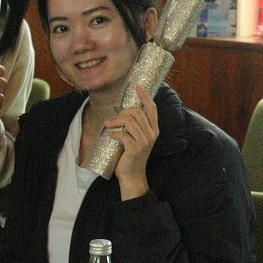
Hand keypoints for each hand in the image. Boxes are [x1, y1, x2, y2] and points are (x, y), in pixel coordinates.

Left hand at [108, 85, 158, 199]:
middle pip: (136, 112)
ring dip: (115, 121)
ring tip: (108, 125)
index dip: (145, 96)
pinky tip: (109, 135)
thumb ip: (134, 126)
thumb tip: (122, 111)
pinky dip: (113, 133)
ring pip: (129, 121)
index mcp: (153, 129)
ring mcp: (144, 142)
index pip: (152, 108)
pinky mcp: (135, 149)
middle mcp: (152, 134)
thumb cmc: (131, 155)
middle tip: (111, 119)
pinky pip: (122, 134)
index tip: (137, 86)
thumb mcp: (136, 138)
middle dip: (121, 112)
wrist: (132, 176)